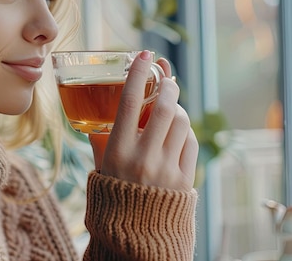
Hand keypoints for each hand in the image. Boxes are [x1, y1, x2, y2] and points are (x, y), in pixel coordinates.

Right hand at [89, 50, 197, 190]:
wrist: (134, 236)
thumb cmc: (113, 196)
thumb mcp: (100, 166)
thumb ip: (102, 139)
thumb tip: (100, 109)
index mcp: (117, 150)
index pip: (130, 101)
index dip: (138, 73)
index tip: (144, 55)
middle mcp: (143, 157)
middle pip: (164, 107)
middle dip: (168, 85)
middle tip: (166, 78)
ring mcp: (166, 169)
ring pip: (181, 122)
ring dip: (178, 107)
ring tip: (171, 106)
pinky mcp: (184, 179)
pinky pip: (191, 142)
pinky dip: (186, 130)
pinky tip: (178, 130)